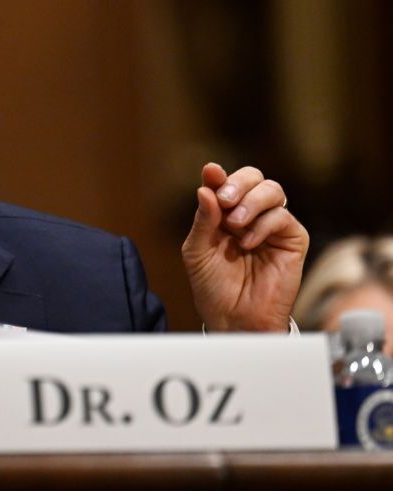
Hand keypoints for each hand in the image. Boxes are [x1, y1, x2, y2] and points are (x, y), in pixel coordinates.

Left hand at [181, 163, 308, 331]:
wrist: (232, 318)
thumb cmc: (213, 286)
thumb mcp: (197, 251)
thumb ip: (203, 219)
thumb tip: (205, 187)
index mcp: (224, 214)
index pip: (225, 184)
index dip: (218, 175)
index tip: (211, 172)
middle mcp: (250, 215)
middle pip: (253, 178)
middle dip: (238, 183)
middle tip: (224, 200)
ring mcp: (272, 226)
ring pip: (272, 190)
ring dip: (251, 201)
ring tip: (234, 223)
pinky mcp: (292, 240)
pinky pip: (283, 217)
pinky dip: (263, 224)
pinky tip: (249, 243)